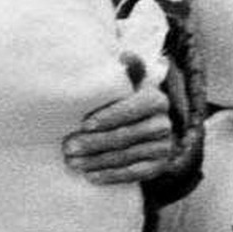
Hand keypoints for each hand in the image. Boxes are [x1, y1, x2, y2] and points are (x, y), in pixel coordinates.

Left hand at [63, 61, 174, 184]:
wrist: (143, 125)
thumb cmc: (122, 100)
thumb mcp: (124, 84)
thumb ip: (124, 71)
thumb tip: (124, 55)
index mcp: (156, 99)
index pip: (133, 108)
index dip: (109, 116)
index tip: (84, 123)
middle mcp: (164, 123)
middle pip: (125, 135)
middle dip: (94, 142)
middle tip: (67, 147)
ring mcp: (164, 147)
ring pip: (126, 156)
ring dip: (96, 160)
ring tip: (71, 162)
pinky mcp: (159, 166)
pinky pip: (134, 173)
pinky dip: (111, 175)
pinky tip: (90, 176)